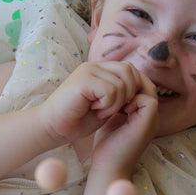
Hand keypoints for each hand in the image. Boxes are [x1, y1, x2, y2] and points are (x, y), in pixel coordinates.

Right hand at [39, 61, 155, 143]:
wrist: (53, 128)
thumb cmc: (78, 119)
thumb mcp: (106, 103)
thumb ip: (121, 92)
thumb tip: (142, 87)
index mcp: (100, 69)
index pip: (130, 69)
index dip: (134, 89)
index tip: (124, 107)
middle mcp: (95, 65)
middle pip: (130, 71)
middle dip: (128, 94)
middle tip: (113, 109)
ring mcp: (89, 70)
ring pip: (122, 83)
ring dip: (116, 103)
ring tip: (100, 110)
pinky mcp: (84, 79)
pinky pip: (111, 90)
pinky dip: (108, 105)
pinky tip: (95, 110)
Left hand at [90, 88, 158, 177]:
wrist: (108, 166)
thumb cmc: (107, 146)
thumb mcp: (112, 118)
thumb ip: (116, 104)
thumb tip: (111, 87)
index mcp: (143, 113)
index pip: (142, 85)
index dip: (128, 83)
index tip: (110, 91)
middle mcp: (151, 115)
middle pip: (147, 84)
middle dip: (129, 83)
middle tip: (112, 90)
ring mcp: (152, 118)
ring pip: (149, 89)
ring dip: (130, 91)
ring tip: (115, 100)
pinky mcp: (149, 122)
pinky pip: (148, 100)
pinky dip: (132, 100)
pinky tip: (119, 109)